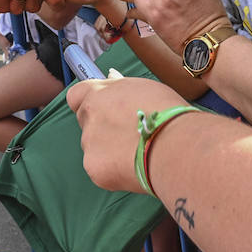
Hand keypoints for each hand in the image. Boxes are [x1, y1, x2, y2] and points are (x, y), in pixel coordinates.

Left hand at [68, 76, 189, 192]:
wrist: (175, 146)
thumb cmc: (168, 114)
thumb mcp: (144, 89)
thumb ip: (121, 89)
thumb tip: (112, 81)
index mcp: (100, 92)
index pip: (76, 95)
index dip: (87, 102)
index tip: (100, 109)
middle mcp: (89, 115)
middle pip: (85, 121)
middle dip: (100, 127)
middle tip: (126, 134)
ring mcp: (89, 142)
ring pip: (93, 146)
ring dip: (108, 150)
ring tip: (137, 152)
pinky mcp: (93, 166)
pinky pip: (99, 168)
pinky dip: (113, 170)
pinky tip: (134, 167)